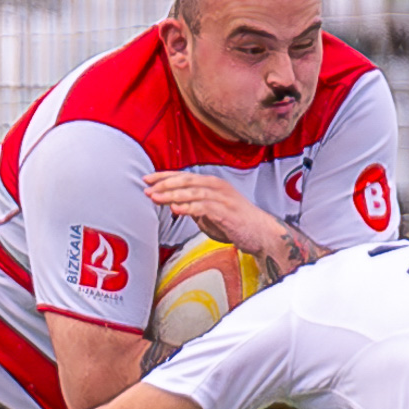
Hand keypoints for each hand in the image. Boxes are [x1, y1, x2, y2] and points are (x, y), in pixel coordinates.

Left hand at [143, 171, 282, 255]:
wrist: (261, 233)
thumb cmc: (236, 223)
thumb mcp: (210, 213)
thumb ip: (194, 207)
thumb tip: (175, 205)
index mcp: (212, 184)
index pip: (184, 175)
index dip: (164, 176)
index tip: (147, 179)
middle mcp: (217, 187)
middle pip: (186, 180)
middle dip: (164, 183)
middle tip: (147, 188)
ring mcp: (222, 198)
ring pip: (193, 191)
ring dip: (172, 194)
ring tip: (155, 197)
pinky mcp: (226, 212)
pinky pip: (204, 207)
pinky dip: (188, 207)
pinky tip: (176, 209)